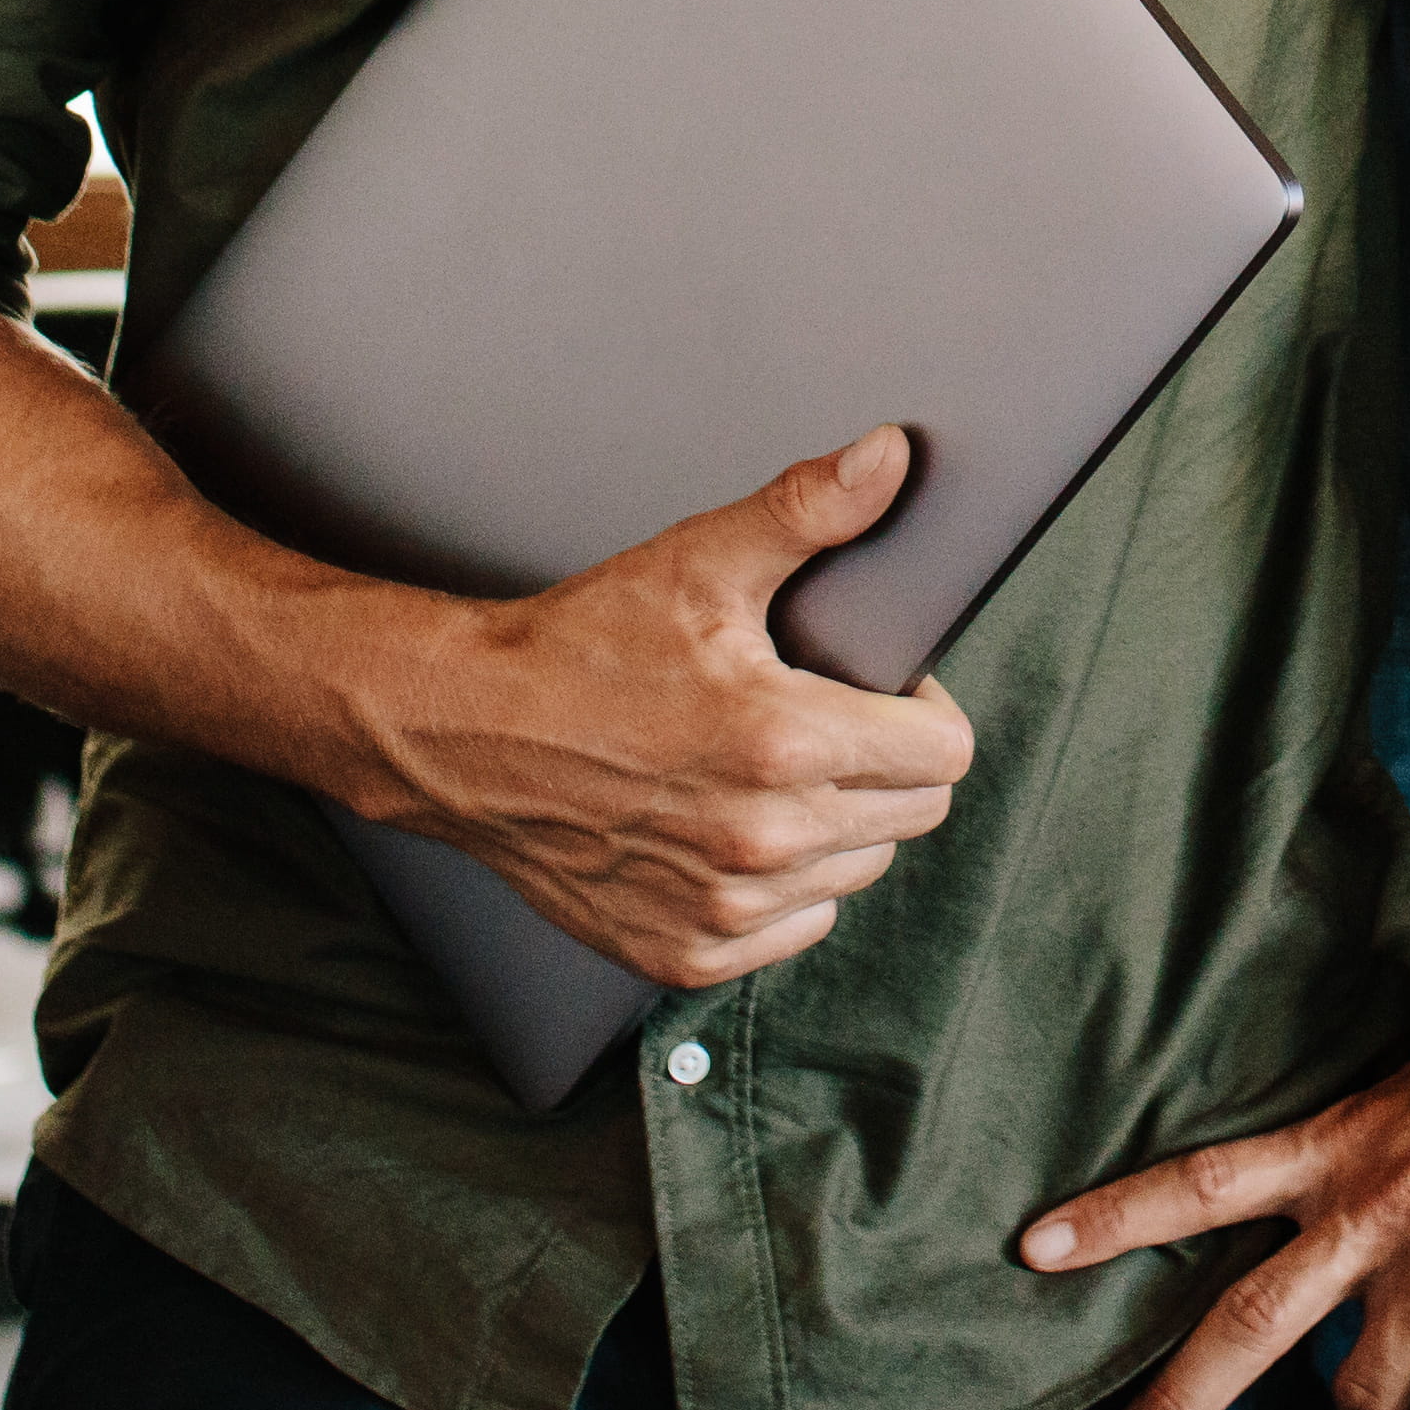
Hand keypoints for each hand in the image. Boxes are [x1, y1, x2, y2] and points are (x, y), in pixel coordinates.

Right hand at [330, 430, 981, 989]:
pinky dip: (780, 888)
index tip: (877, 690)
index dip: (923, 711)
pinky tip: (729, 829)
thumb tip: (889, 457)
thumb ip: (808, 511)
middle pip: (914, 816)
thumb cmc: (578, 647)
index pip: (944, 756)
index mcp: (784, 743)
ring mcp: (724, 907)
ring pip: (855, 871)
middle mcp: (763, 840)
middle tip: (819, 720)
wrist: (465, 732)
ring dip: (835, 825)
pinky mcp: (685, 952)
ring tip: (767, 772)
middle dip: (886, 763)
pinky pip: (793, 928)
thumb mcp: (698, 562)